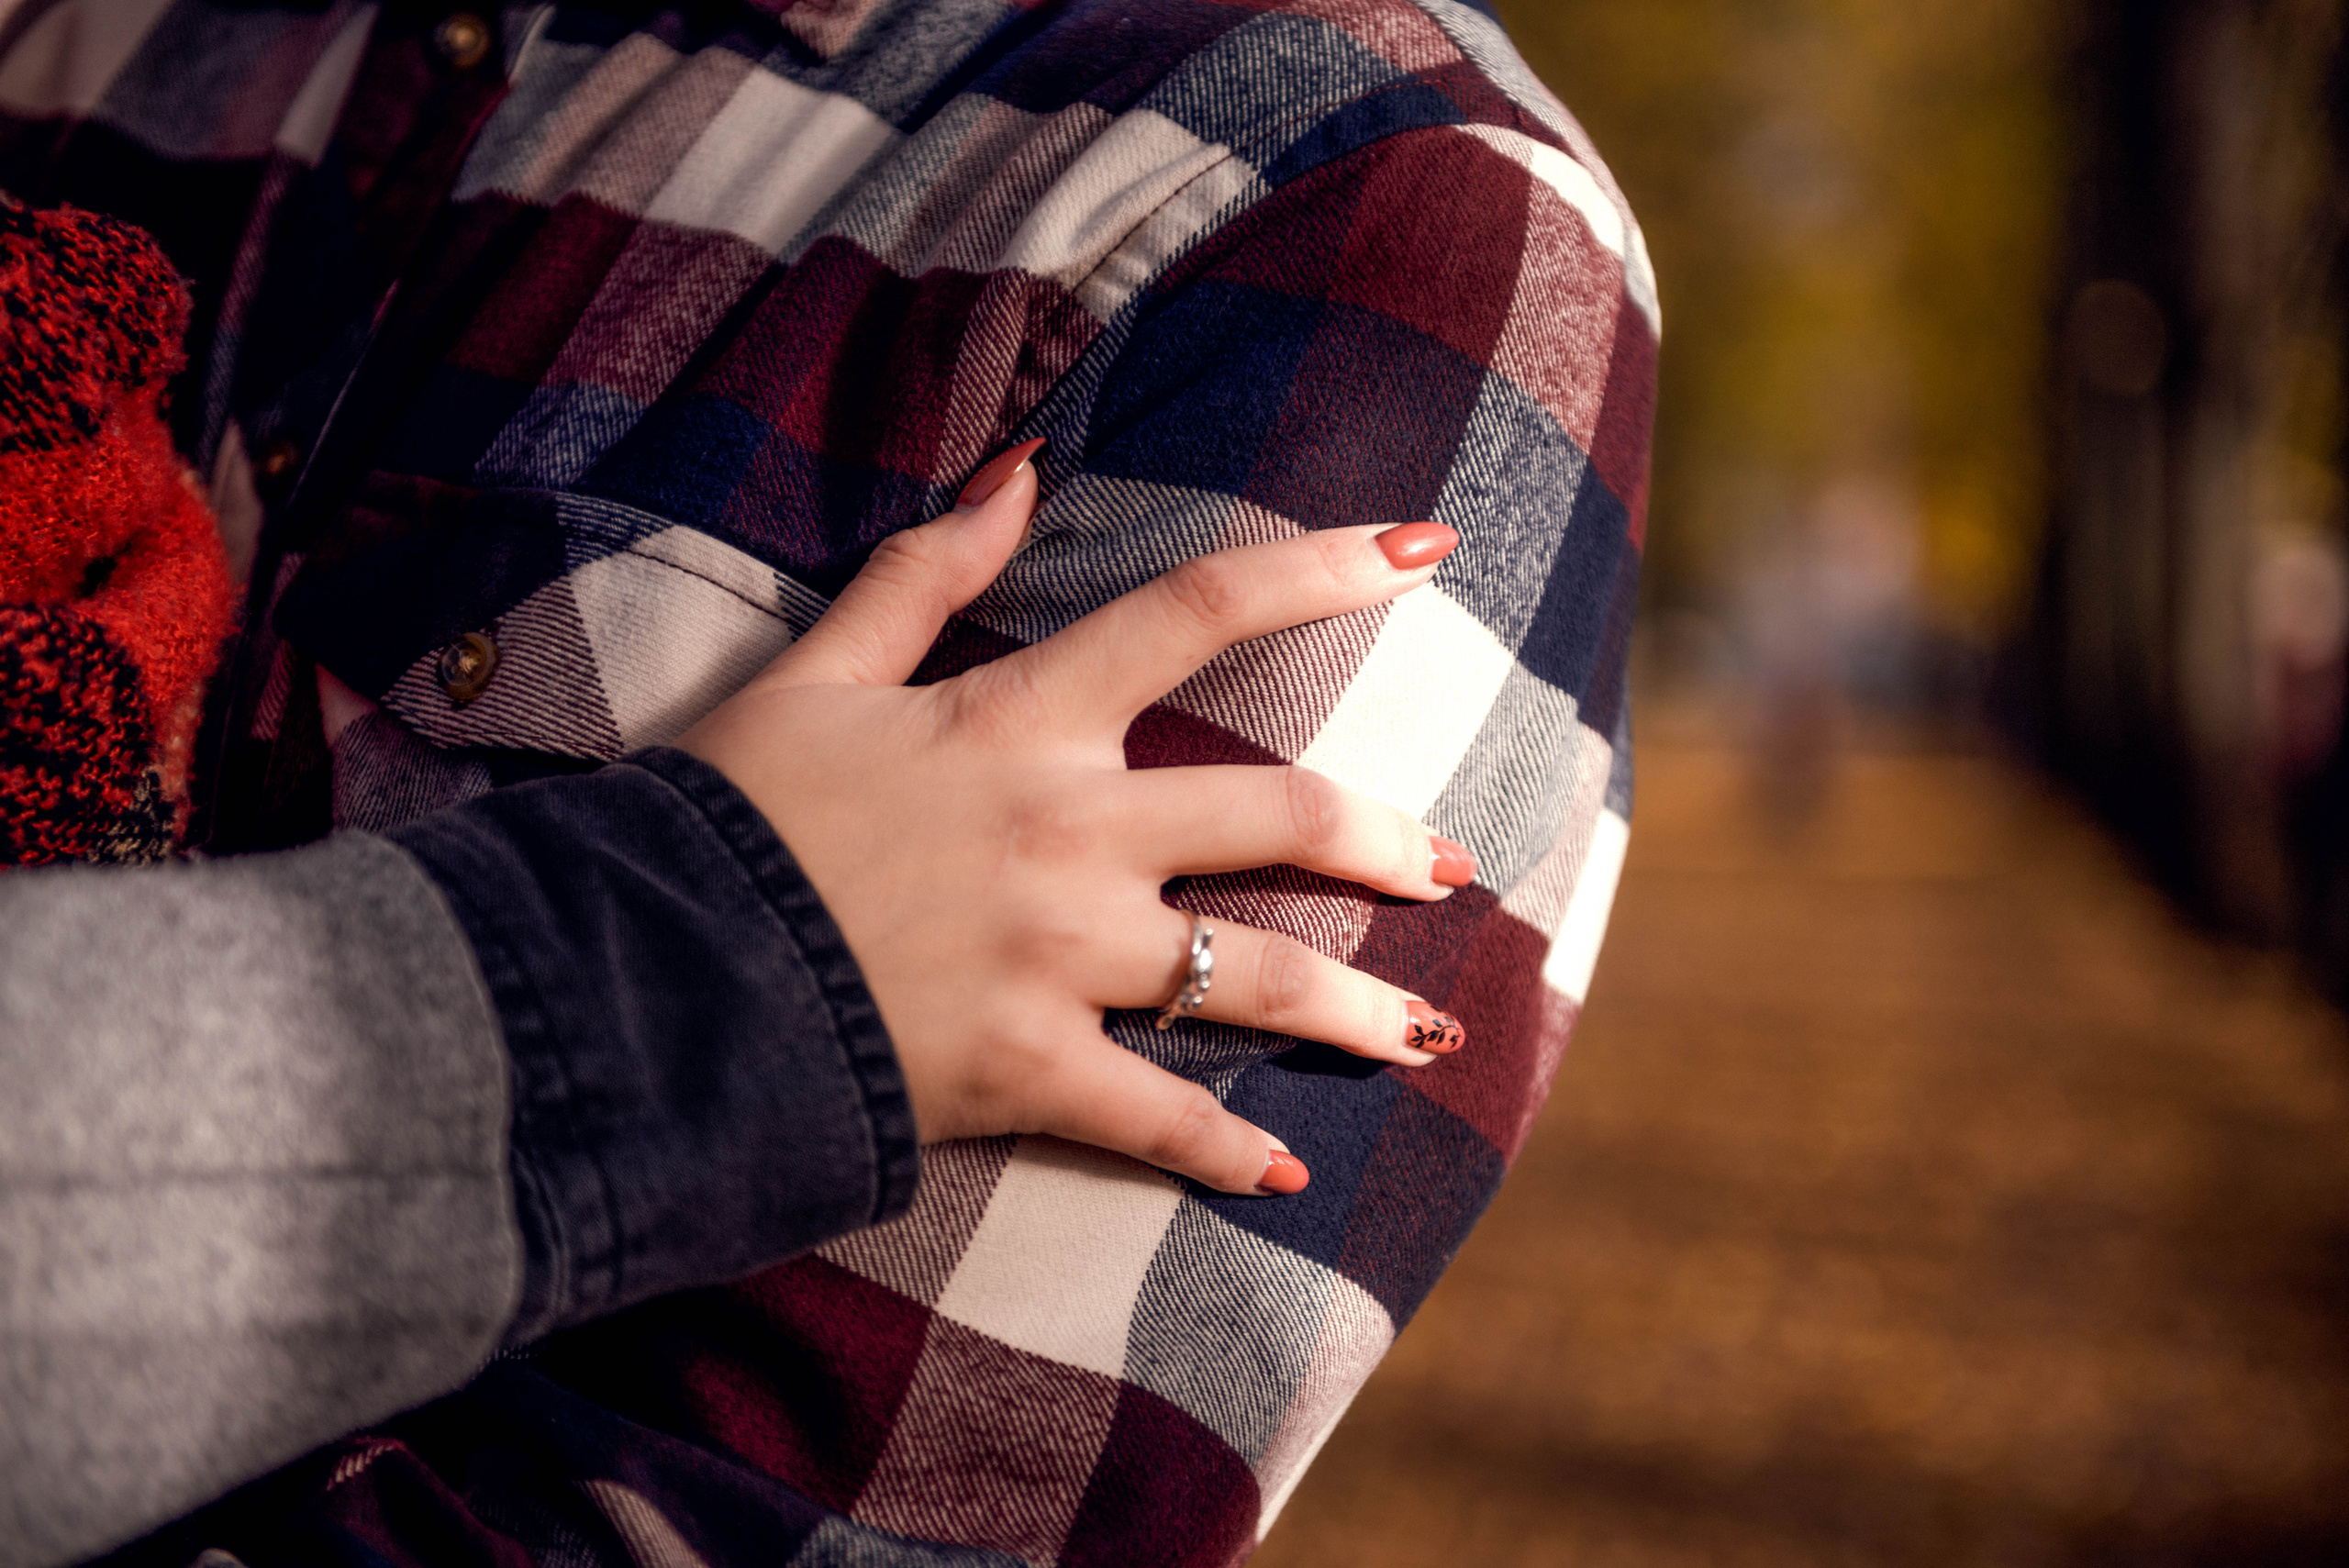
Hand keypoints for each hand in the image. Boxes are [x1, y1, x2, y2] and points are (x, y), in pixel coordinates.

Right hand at [679, 444, 1472, 1195]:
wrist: (641, 971)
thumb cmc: (727, 816)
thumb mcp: (817, 671)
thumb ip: (927, 573)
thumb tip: (1020, 472)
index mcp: (1023, 721)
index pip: (1200, 611)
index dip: (1321, 570)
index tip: (1421, 553)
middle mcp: (1070, 832)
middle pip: (1281, 813)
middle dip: (1387, 839)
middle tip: (1452, 864)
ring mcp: (1058, 958)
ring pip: (1259, 977)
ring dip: (1362, 1009)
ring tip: (1430, 1031)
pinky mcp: (1026, 1073)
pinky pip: (1159, 1118)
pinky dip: (1225, 1154)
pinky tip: (1285, 1176)